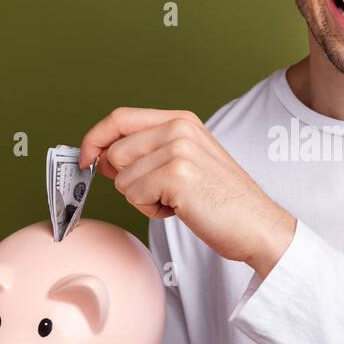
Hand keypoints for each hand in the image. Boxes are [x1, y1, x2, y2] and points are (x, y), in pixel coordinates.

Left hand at [79, 107, 295, 277]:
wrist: (258, 226)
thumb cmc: (223, 201)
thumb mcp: (189, 161)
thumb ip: (149, 150)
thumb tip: (104, 157)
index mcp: (182, 120)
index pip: (120, 118)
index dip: (95, 138)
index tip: (85, 158)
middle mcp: (180, 128)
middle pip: (115, 151)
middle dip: (127, 180)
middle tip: (161, 192)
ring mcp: (178, 150)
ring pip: (123, 178)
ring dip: (143, 199)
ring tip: (177, 201)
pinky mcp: (176, 176)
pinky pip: (134, 196)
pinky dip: (152, 210)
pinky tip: (180, 209)